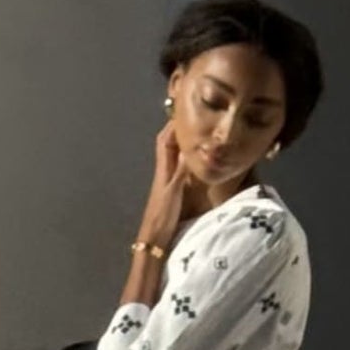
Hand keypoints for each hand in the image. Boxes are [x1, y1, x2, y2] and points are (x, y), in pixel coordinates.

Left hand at [136, 122, 187, 249]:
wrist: (154, 239)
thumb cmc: (163, 216)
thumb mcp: (175, 190)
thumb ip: (183, 170)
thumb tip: (191, 149)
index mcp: (163, 169)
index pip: (165, 140)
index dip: (173, 125)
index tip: (182, 111)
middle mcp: (164, 172)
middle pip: (167, 144)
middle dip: (176, 129)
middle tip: (190, 119)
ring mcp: (167, 182)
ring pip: (173, 156)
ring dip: (181, 144)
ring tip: (195, 135)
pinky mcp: (172, 192)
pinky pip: (178, 169)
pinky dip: (185, 160)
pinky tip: (194, 161)